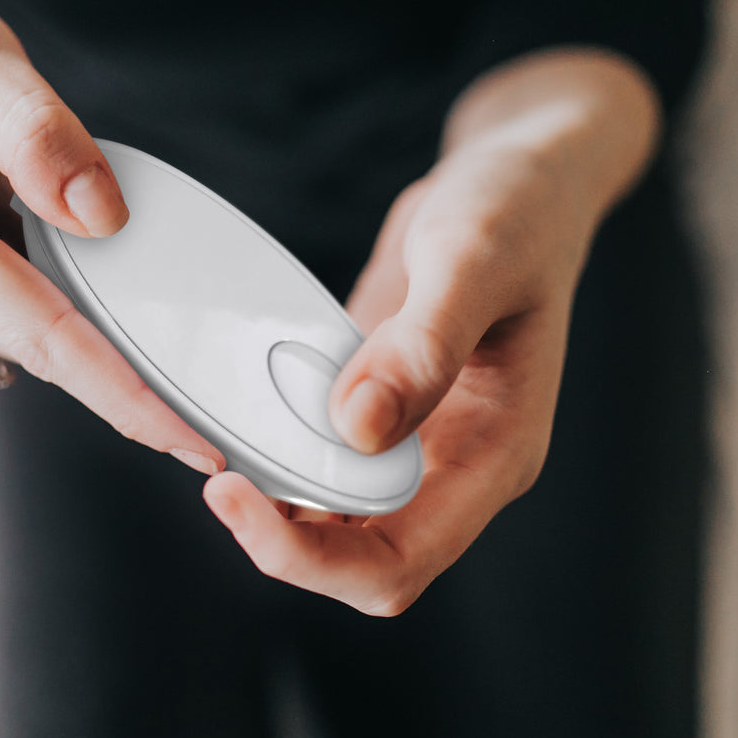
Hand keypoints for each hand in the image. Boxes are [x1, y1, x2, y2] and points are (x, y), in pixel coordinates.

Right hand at [0, 0, 223, 475]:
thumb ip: (35, 130)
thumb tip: (104, 219)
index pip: (32, 328)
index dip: (119, 389)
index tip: (187, 440)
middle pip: (32, 341)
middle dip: (121, 372)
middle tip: (208, 418)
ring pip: (17, 323)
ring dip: (81, 309)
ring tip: (129, 264)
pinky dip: (48, 281)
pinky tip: (67, 230)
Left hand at [203, 49, 660, 613]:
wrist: (523, 175)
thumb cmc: (515, 207)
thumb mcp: (473, 257)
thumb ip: (424, 344)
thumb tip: (354, 431)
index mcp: (496, 455)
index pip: (396, 562)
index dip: (310, 557)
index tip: (233, 492)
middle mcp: (457, 468)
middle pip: (358, 562)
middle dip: (280, 540)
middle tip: (213, 476)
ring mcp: (420, 443)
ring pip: (336, 523)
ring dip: (274, 504)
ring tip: (214, 445)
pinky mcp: (383, 408)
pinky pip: (324, 460)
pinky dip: (279, 450)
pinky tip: (239, 411)